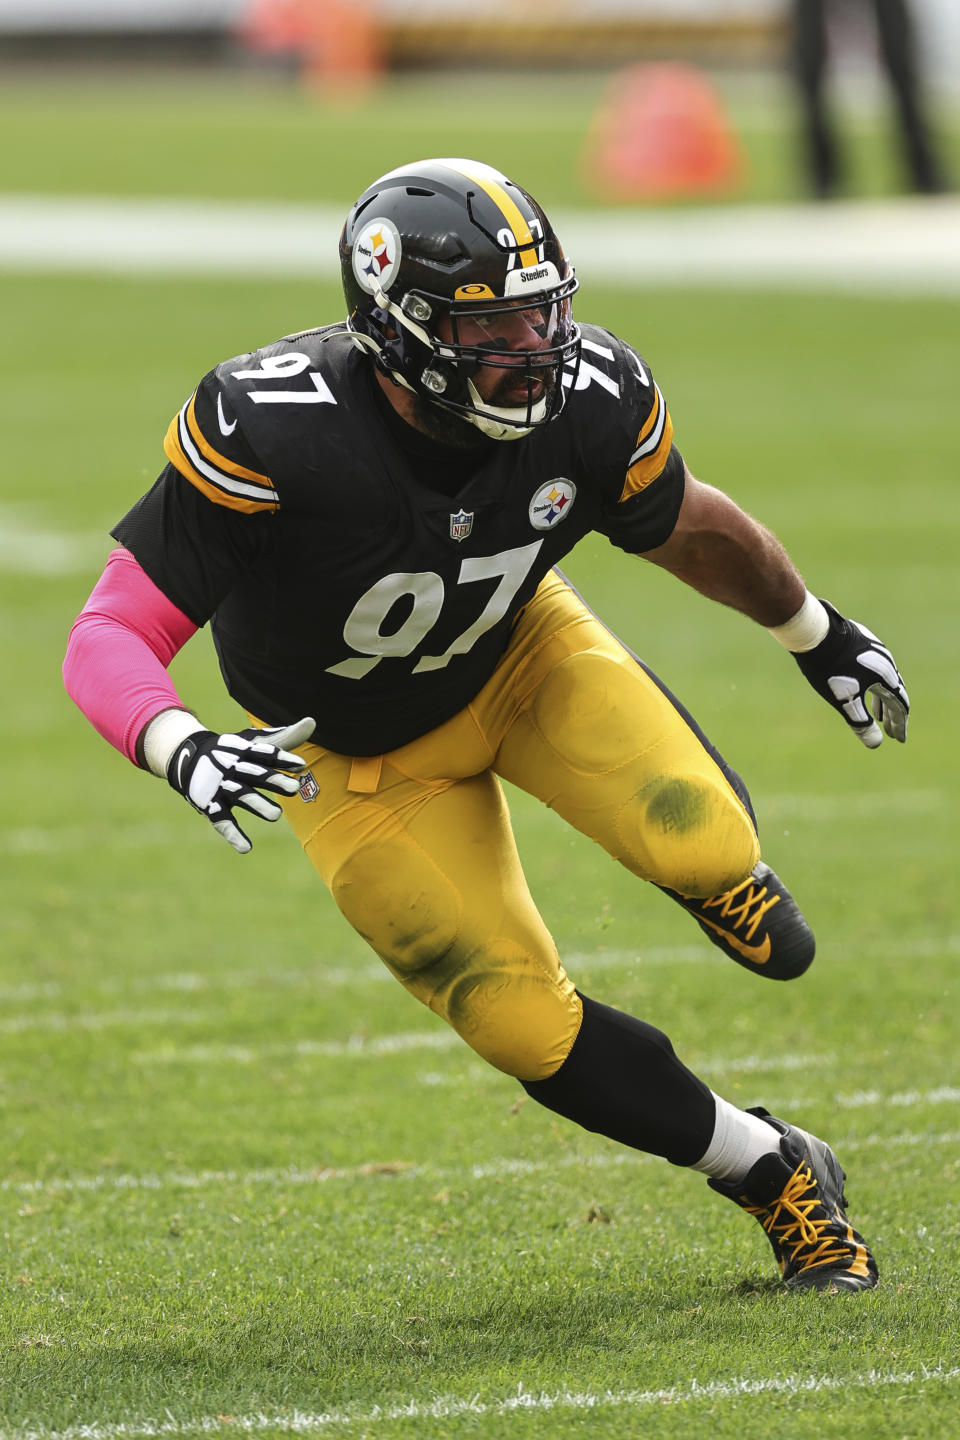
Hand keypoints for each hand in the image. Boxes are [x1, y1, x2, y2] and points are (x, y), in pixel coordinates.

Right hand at [166, 717, 314, 852]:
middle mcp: (233, 767)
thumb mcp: (255, 741)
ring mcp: (221, 786)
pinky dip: (233, 835)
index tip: (301, 765)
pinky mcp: (211, 804)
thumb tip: (312, 722)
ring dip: (258, 805)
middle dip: (273, 781)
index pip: (265, 753)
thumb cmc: (233, 751)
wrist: (189, 757)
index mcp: (245, 751)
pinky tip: (246, 848)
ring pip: (242, 797)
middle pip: (255, 774)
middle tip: (295, 789)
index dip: (282, 758)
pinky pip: (222, 820)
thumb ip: (284, 737)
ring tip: (276, 816)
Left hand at [793, 602, 907, 747]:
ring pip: (883, 679)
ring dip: (881, 700)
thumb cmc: (830, 669)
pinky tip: (862, 685)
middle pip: (894, 693)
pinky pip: (874, 667)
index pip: (899, 705)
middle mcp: (886, 661)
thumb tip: (876, 744)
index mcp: (885, 677)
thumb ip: (860, 722)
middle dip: (891, 715)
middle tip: (889, 731)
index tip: (899, 739)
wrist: (816, 633)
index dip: (899, 725)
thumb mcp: (844, 700)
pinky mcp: (863, 641)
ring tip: (876, 714)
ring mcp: (875, 649)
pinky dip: (872, 683)